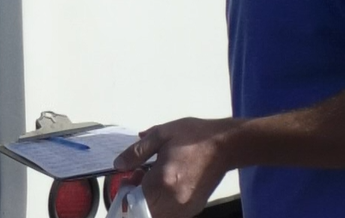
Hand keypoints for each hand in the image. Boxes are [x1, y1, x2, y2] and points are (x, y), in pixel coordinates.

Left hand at [113, 118, 237, 217]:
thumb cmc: (193, 136)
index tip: (130, 177)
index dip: (127, 191)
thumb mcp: (161, 135)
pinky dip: (162, 204)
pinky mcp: (195, 209)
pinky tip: (166, 186)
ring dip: (149, 202)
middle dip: (136, 197)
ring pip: (158, 215)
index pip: (134, 200)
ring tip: (153, 179)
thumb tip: (118, 165)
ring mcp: (187, 208)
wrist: (226, 144)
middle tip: (140, 176)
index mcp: (164, 182)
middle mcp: (175, 201)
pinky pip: (171, 214)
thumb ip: (137, 152)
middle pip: (144, 212)